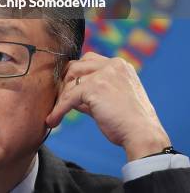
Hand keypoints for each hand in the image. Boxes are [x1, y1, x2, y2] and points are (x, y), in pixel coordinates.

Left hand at [46, 51, 170, 160]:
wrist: (143, 135)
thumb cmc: (131, 121)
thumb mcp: (115, 97)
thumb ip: (95, 91)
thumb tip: (71, 93)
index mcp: (120, 65)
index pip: (90, 60)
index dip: (78, 73)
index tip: (69, 86)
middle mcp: (112, 65)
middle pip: (77, 65)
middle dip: (67, 81)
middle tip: (60, 97)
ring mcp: (103, 74)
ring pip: (71, 80)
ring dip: (62, 96)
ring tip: (57, 110)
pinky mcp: (94, 88)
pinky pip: (69, 98)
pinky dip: (59, 110)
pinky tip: (53, 120)